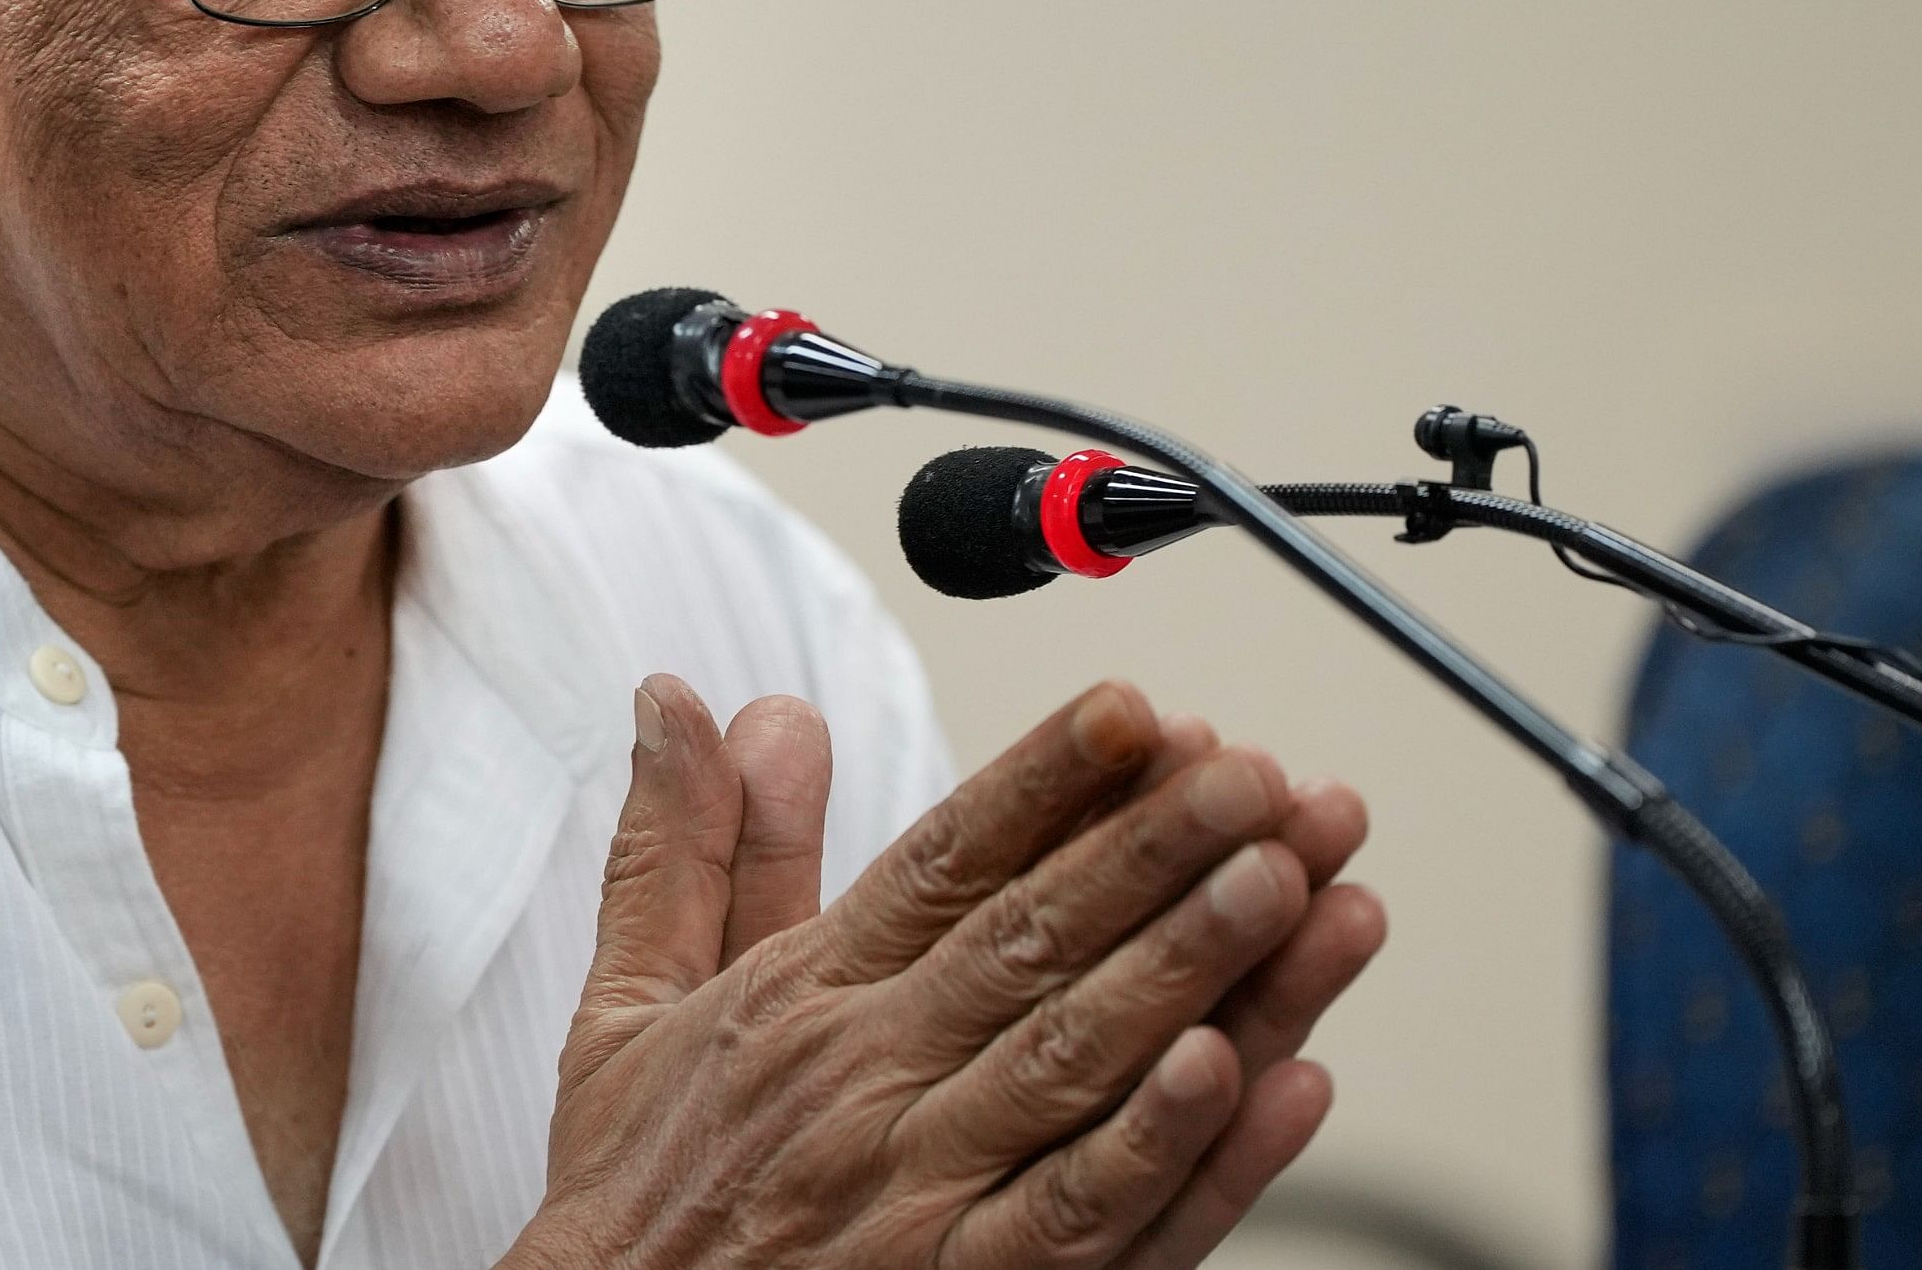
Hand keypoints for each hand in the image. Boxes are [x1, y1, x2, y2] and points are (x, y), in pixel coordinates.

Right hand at [505, 677, 1384, 1269]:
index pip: (941, 865)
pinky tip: (1274, 1081)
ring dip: (1197, 971)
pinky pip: (1099, 1221)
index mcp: (805, 1002)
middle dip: (1152, 852)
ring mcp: (930, 1199)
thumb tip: (687, 703)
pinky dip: (1188, 1154)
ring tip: (1295, 885)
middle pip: (1031, 946)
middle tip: (1253, 776)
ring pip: (1084, 1068)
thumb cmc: (638, 1195)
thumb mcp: (626, 1004)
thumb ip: (683, 849)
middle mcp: (872, 1086)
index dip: (1042, 782)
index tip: (1129, 710)